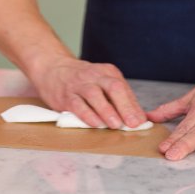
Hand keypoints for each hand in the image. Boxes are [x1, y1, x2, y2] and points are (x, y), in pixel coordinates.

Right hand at [31, 56, 146, 128]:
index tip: (142, 122)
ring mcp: (79, 85)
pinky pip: (77, 104)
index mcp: (108, 72)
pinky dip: (87, 114)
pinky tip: (95, 123)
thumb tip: (140, 118)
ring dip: (106, 110)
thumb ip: (121, 99)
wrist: (52, 69)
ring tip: (115, 124)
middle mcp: (94, 76)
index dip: (134, 106)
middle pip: (113, 88)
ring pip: (94, 95)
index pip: (124, 88)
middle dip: (125, 106)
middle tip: (133, 123)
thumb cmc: (83, 80)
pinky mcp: (65, 96)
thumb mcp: (103, 82)